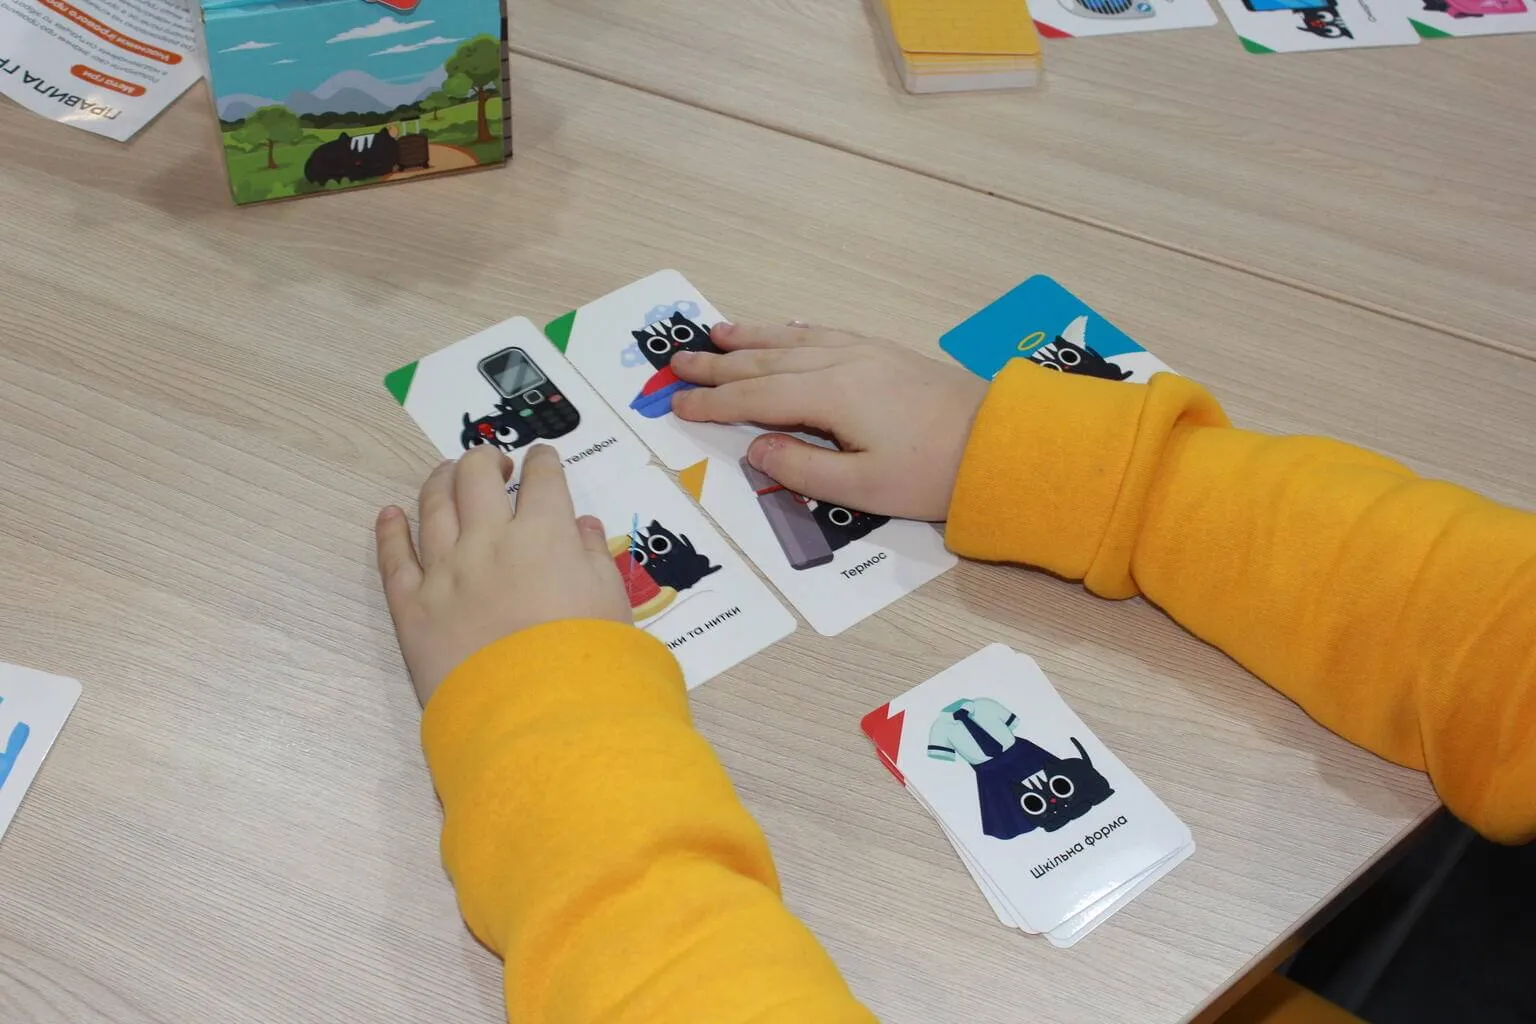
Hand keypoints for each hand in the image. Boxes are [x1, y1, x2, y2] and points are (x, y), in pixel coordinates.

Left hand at [375, 445, 632, 706]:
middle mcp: (488, 541)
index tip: (542, 460)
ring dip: (440, 481)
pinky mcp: (412, 607)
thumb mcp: (611, 603)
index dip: (543, 461)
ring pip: (433, 505)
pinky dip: (390, 530)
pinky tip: (390, 514)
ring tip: (447, 474)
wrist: (537, 719)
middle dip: (486, 460)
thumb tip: (580, 527)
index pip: (542, 478)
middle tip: (495, 466)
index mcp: (544, 535)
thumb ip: (594, 558)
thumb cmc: (587, 662)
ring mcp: (444, 571)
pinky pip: (394, 558)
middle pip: (476, 477)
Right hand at [670, 323, 987, 520]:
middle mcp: (843, 362)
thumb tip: (755, 448)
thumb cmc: (933, 473)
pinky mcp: (886, 354)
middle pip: (767, 361)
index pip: (756, 397)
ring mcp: (866, 353)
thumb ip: (801, 469)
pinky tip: (784, 331)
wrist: (1000, 444)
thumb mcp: (861, 489)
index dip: (713, 403)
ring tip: (716, 333)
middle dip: (719, 364)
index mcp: (831, 395)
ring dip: (751, 338)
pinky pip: (824, 334)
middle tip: (677, 363)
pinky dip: (792, 332)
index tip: (677, 406)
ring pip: (793, 340)